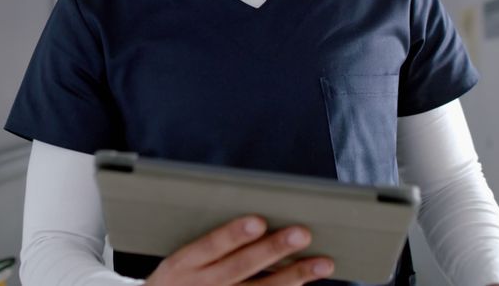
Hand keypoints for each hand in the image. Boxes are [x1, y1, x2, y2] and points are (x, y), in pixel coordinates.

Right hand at [144, 216, 335, 285]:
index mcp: (182, 264)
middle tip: (303, 233)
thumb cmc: (175, 281)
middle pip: (242, 266)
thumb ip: (209, 244)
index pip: (209, 246)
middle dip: (274, 250)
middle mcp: (201, 285)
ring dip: (294, 277)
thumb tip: (256, 220)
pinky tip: (306, 284)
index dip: (234, 234)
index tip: (259, 221)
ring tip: (322, 264)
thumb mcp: (177, 262)